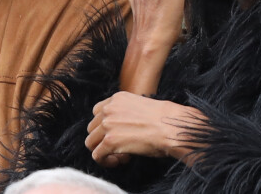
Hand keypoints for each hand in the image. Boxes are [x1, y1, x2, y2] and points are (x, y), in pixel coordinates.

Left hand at [85, 92, 204, 167]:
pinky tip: (121, 160)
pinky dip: (106, 161)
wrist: (170, 126)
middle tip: (120, 146)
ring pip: (90, 142)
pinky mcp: (110, 141)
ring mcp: (108, 124)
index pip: (97, 112)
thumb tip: (121, 126)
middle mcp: (109, 109)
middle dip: (103, 139)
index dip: (105, 126)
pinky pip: (97, 155)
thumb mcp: (139, 105)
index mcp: (116, 98)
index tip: (117, 134)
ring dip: (103, 150)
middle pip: (92, 127)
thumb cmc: (162, 119)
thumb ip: (125, 111)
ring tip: (120, 155)